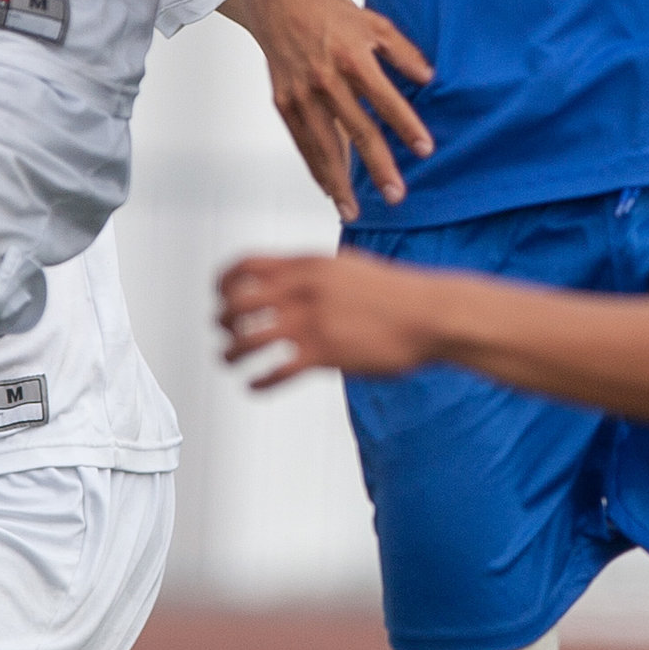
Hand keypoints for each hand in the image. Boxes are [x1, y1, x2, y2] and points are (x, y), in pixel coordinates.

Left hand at [217, 247, 447, 388]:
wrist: (430, 315)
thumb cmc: (395, 294)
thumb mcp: (347, 267)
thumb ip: (312, 272)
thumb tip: (287, 277)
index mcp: (307, 265)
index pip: (245, 266)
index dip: (222, 282)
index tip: (218, 297)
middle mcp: (303, 290)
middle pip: (237, 303)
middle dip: (222, 319)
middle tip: (222, 331)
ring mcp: (312, 322)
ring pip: (248, 338)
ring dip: (231, 351)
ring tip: (229, 359)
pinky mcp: (324, 354)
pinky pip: (276, 370)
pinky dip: (258, 380)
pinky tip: (254, 384)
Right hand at [243, 0, 432, 221]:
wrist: (279, 1)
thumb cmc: (332, 15)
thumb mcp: (374, 22)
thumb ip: (403, 52)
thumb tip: (429, 80)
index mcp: (352, 57)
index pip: (385, 99)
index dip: (406, 125)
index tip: (425, 150)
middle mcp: (325, 79)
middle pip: (356, 130)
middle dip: (377, 165)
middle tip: (396, 195)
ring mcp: (301, 94)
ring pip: (323, 145)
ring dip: (339, 181)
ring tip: (354, 210)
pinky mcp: (283, 102)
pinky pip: (301, 142)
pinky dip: (314, 168)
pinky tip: (329, 189)